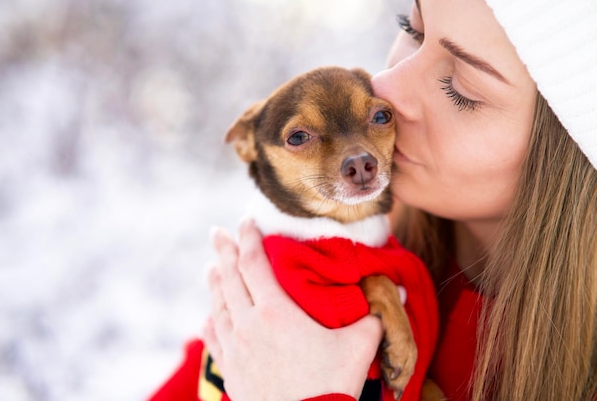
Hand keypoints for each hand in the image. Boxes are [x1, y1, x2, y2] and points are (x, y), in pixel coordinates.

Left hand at [203, 220, 382, 400]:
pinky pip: (215, 340)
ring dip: (214, 283)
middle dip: (223, 252)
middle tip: (217, 232)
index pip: (255, 264)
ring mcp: (236, 349)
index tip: (245, 221)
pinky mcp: (232, 372)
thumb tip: (396, 291)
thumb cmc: (330, 387)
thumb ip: (373, 318)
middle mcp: (248, 325)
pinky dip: (211, 323)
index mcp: (275, 312)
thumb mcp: (357, 348)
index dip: (249, 239)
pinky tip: (208, 317)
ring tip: (211, 267)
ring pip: (219, 307)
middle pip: (230, 279)